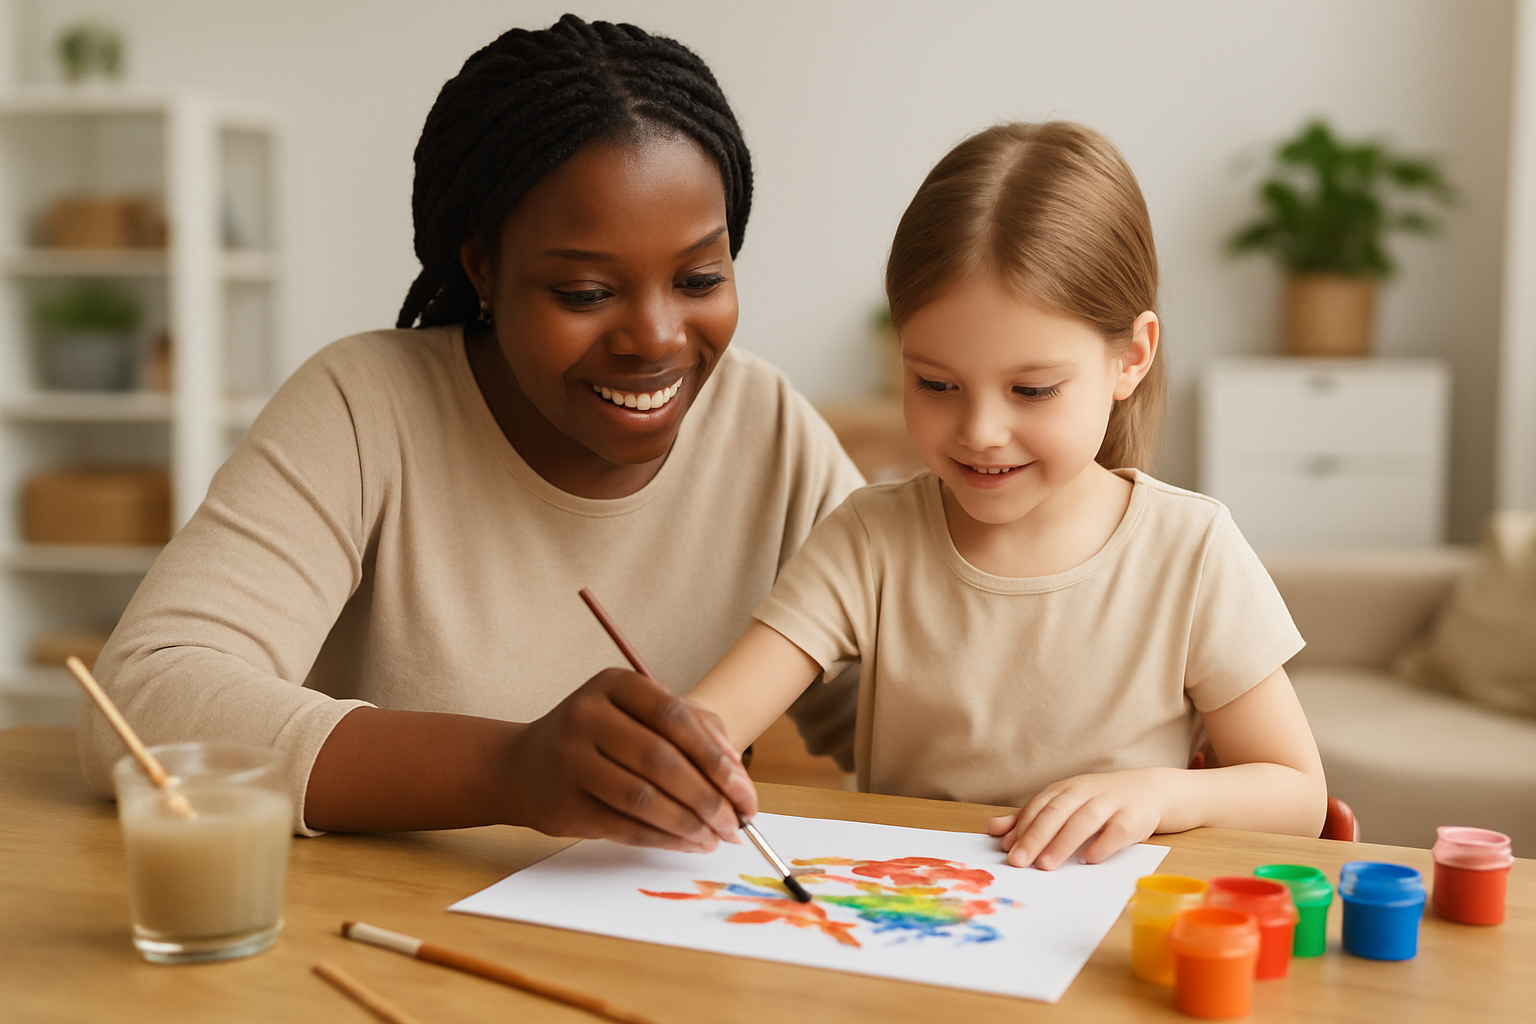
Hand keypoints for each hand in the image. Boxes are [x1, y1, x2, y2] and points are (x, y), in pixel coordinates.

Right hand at [503, 667, 757, 852]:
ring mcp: (571, 760)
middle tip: (736, 823)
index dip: (716, 757)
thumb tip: (736, 775)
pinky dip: (663, 839)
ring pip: (644, 799)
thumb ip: (694, 729)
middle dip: (709, 797)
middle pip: (662, 761)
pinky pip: (624, 826)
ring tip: (717, 837)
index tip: (745, 792)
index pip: (675, 717)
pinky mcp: (564, 804)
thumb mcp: (638, 713)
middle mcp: (587, 716)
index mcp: (614, 685)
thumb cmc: (598, 736)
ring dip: (689, 823)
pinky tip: (688, 843)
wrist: (523, 766)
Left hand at [986, 768, 1169, 869]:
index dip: (1022, 828)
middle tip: (1019, 861)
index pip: (1039, 806)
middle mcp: (1086, 792)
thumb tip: (993, 830)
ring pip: (1084, 820)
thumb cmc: (1098, 802)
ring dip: (1063, 843)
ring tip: (1046, 865)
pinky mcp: (1134, 817)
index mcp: (1066, 789)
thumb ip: (1029, 818)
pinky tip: (1088, 860)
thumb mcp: (1063, 804)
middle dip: (1036, 836)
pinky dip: (1102, 845)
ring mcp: (1111, 803)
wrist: (1149, 790)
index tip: (1007, 851)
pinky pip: (1117, 831)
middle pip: (1057, 812)